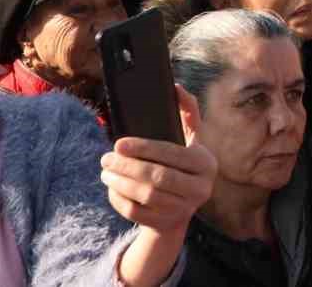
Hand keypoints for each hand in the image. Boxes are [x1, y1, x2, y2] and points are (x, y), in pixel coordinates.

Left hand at [106, 127, 217, 286]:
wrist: (183, 205)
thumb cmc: (184, 163)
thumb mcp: (192, 138)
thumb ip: (188, 111)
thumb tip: (174, 86)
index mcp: (206, 163)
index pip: (172, 153)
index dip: (144, 148)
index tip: (119, 144)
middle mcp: (200, 188)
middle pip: (158, 177)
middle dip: (128, 167)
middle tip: (106, 158)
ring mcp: (185, 209)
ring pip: (147, 197)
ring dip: (121, 183)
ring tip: (105, 172)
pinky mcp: (168, 224)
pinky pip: (138, 214)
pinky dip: (120, 200)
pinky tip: (111, 188)